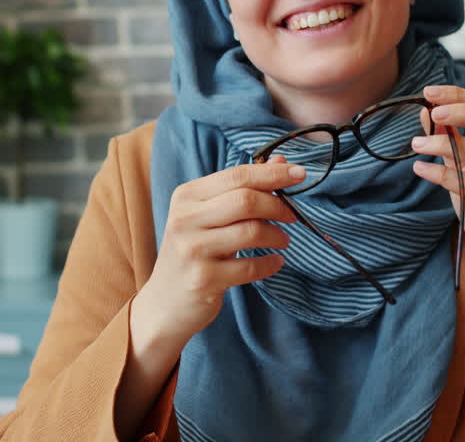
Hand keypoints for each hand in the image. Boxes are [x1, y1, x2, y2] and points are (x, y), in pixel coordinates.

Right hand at [134, 158, 300, 350]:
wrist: (165, 302)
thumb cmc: (194, 252)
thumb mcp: (209, 216)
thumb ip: (241, 188)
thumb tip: (280, 162)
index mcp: (187, 196)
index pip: (236, 175)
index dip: (271, 173)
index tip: (299, 174)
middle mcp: (184, 219)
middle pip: (245, 201)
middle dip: (277, 206)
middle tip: (291, 216)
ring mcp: (192, 250)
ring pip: (250, 232)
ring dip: (276, 235)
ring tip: (282, 240)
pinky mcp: (203, 279)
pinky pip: (250, 267)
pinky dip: (270, 263)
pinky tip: (275, 262)